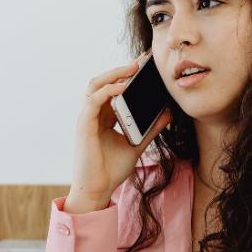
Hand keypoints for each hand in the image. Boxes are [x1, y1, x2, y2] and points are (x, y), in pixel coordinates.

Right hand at [65, 53, 172, 213]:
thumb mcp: (137, 144)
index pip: (114, 88)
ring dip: (114, 74)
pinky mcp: (84, 125)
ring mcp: (87, 118)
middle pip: (104, 81)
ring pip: (96, 85)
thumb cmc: (112, 169)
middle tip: (142, 61)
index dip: (126, 75)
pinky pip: (94, 100)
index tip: (144, 65)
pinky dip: (107, 91)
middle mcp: (94, 113)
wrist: (98, 190)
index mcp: (104, 116)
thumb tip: (167, 113)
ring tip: (133, 69)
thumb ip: (150, 128)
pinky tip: (122, 88)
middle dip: (122, 69)